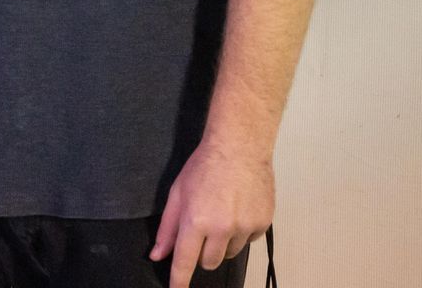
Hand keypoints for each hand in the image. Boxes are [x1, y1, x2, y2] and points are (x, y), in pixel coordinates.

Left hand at [149, 138, 273, 287]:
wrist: (239, 147)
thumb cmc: (204, 166)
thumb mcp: (177, 194)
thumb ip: (167, 228)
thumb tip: (158, 255)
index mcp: (196, 220)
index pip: (185, 262)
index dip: (180, 281)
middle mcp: (222, 228)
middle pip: (209, 262)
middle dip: (202, 252)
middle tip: (203, 228)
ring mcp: (245, 227)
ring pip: (230, 253)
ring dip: (223, 242)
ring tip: (222, 212)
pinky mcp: (262, 224)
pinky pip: (248, 241)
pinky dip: (242, 232)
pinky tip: (238, 209)